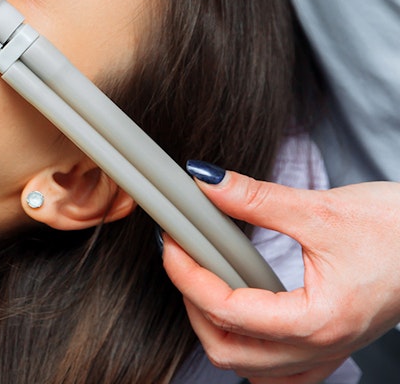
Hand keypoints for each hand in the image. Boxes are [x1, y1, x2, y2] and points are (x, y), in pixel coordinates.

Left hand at [162, 171, 399, 383]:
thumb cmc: (396, 229)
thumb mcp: (319, 209)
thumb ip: (256, 198)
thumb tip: (205, 181)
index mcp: (318, 320)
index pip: (228, 312)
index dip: (187, 276)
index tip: (170, 242)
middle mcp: (322, 348)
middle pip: (230, 353)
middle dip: (193, 306)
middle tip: (181, 257)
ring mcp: (328, 352)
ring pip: (251, 368)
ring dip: (216, 329)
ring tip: (204, 279)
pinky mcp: (332, 344)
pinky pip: (278, 368)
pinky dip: (247, 344)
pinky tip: (240, 308)